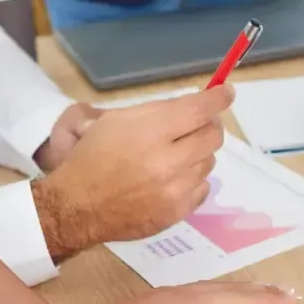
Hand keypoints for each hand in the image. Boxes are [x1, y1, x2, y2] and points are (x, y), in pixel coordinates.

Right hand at [30, 87, 231, 260]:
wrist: (77, 207)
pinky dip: (193, 180)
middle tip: (199, 125)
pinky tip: (175, 178)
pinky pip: (203, 188)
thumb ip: (154, 112)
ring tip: (177, 155)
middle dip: (209, 126)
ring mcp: (176, 188)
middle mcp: (168, 160)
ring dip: (198, 154)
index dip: (217, 99)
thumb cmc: (90, 157)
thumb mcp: (113, 121)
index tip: (226, 93)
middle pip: (212, 136)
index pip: (199, 110)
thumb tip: (191, 106)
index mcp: (149, 131)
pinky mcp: (178, 211)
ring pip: (209, 162)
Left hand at [67, 280, 301, 303]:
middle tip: (290, 293)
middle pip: (228, 289)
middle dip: (261, 291)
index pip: (236, 302)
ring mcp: (166, 297)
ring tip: (266, 292)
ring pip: (214, 288)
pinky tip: (224, 299)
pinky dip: (223, 294)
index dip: (266, 301)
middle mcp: (179, 295)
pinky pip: (202, 292)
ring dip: (243, 290)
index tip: (294, 300)